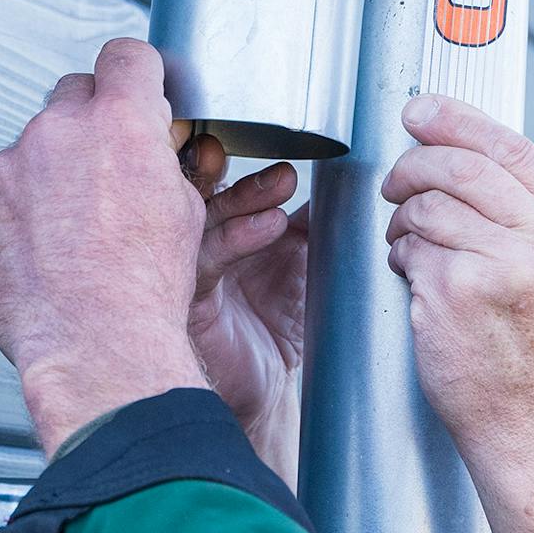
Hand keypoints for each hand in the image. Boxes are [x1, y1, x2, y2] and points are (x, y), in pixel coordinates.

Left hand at [0, 38, 208, 455]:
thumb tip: (152, 154)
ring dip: (57, 172)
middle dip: (94, 123)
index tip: (140, 89)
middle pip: (76, 95)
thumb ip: (161, 164)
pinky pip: (5, 189)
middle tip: (112, 167)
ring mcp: (11, 164)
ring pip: (37, 147)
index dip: (138, 74)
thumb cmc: (145, 289)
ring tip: (80, 229)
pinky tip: (49, 250)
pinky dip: (24, 210)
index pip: (127, 57)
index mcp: (122, 123)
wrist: (95, 343)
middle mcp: (60, 130)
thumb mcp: (186, 214)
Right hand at [182, 140, 308, 482]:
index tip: (274, 143)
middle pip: (199, 189)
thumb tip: (342, 175)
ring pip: (201, 217)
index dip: (235, 157)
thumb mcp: (302, 261)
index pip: (218, 178)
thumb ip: (311, 220)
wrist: (266, 389)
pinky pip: (207, 259)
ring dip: (242, 195)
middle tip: (271, 160)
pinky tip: (271, 224)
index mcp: (219, 227)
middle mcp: (199, 242)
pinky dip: (239, 237)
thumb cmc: (276, 326)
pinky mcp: (192, 299)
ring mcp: (191, 269)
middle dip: (226, 167)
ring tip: (281, 184)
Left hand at [381, 97, 533, 492]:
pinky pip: (411, 249)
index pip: (515, 147)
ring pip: (429, 205)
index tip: (421, 111)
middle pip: (464, 165)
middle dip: (416, 165)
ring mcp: (507, 265)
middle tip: (395, 182)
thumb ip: (533, 216)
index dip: (458, 120)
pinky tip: (417, 285)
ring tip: (411, 249)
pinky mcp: (460, 292)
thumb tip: (466, 154)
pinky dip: (402, 259)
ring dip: (404, 221)